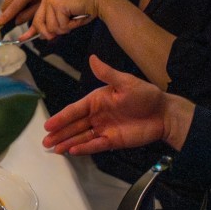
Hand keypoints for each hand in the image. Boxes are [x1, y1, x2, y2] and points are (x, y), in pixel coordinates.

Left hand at [23, 0, 107, 41]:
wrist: (99, 0)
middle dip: (52, 32)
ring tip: (74, 18)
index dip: (30, 31)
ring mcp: (51, 0)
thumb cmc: (84, 9)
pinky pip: (61, 25)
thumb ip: (53, 25)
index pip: (36, 18)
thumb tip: (42, 36)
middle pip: (40, 25)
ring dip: (66, 28)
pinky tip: (77, 16)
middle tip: (67, 26)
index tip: (22, 39)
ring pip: (51, 27)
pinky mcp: (58, 4)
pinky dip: (71, 25)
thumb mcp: (65, 19)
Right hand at [43, 55, 194, 153]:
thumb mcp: (126, 82)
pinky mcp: (113, 141)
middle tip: (45, 141)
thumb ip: (107, 74)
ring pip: (81, 137)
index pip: (74, 110)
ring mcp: (104, 129)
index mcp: (96, 100)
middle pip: (74, 125)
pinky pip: (96, 145)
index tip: (48, 125)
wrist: (165, 114)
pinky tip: (73, 151)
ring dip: (68, 142)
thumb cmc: (146, 95)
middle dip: (59, 133)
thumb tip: (92, 58)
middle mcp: (96, 115)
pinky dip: (84, 148)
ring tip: (54, 149)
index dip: (61, 118)